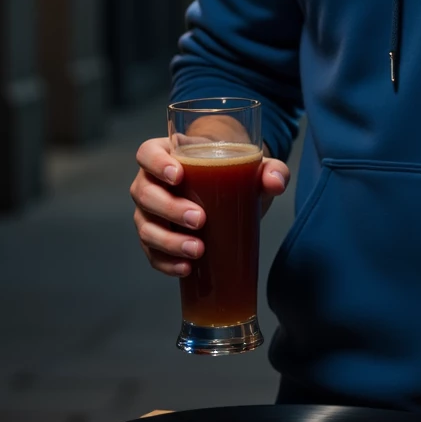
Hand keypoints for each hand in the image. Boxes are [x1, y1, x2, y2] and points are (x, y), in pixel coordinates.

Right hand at [131, 136, 289, 276]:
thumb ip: (271, 169)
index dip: (156, 164)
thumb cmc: (231, 170)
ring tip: (198, 249)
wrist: (228, 191)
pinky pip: (152, 254)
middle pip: (145, 194)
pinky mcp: (156, 239)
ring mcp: (150, 213)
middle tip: (200, 219)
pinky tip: (186, 268)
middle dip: (170, 209)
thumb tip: (275, 182)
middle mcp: (150, 182)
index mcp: (166, 154)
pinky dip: (166, 263)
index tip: (178, 176)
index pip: (147, 153)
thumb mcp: (251, 165)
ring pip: (146, 227)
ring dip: (169, 242)